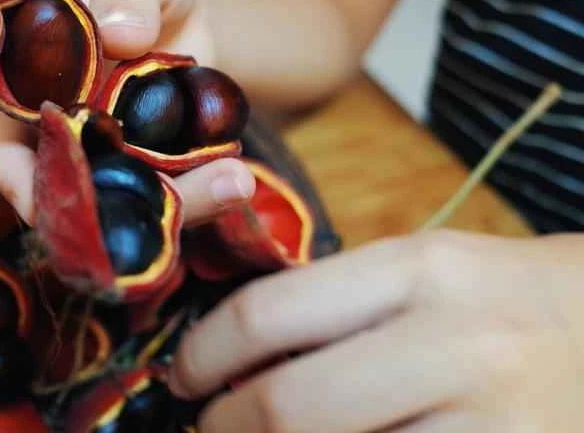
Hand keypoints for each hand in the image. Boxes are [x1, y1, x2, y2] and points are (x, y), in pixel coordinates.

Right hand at [0, 0, 254, 226]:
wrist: (190, 13)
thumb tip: (116, 33)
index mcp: (25, 67)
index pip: (1, 126)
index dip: (14, 169)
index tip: (43, 199)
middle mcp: (55, 121)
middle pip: (64, 182)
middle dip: (106, 206)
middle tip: (167, 207)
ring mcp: (101, 150)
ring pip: (121, 198)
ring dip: (173, 202)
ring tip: (233, 183)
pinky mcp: (144, 166)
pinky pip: (163, 193)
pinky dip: (198, 193)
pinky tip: (237, 182)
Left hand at [169, 229, 583, 431]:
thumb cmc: (503, 300)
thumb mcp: (424, 271)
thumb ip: (335, 306)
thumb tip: (234, 354)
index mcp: (421, 270)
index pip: (270, 314)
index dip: (204, 354)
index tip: (185, 374)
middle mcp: (459, 346)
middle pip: (290, 407)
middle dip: (224, 427)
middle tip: (205, 428)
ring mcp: (495, 428)